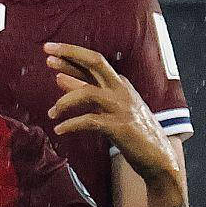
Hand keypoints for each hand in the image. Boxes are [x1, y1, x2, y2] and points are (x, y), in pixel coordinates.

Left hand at [43, 42, 178, 182]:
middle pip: (95, 62)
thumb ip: (85, 90)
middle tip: (48, 56)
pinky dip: (71, 124)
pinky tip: (59, 130)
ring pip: (88, 93)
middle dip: (70, 56)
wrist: (157, 156)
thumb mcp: (107, 106)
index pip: (92, 62)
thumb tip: (59, 77)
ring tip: (51, 113)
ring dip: (64, 102)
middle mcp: (121, 90)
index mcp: (118, 83)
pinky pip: (89, 121)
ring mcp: (121, 107)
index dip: (71, 54)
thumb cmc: (131, 129)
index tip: (49, 49)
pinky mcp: (119, 127)